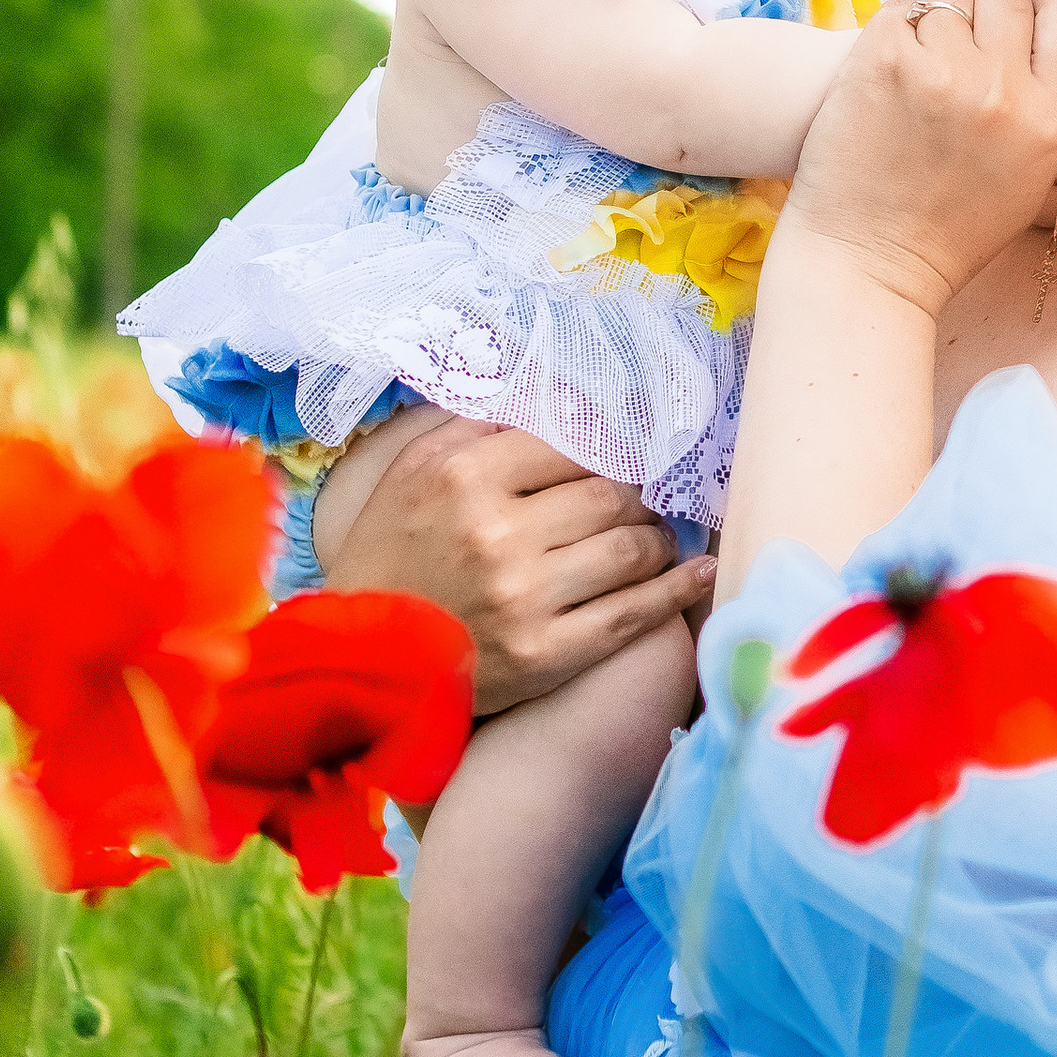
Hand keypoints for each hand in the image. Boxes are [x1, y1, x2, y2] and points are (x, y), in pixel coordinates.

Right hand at [319, 415, 711, 713]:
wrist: (359, 660)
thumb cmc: (391, 554)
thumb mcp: (415, 471)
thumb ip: (481, 427)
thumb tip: (559, 396)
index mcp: (465, 477)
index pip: (572, 444)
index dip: (604, 451)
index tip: (620, 459)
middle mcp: (498, 534)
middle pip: (612, 496)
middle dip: (637, 495)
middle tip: (640, 501)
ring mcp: (526, 598)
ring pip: (632, 549)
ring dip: (656, 539)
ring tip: (654, 537)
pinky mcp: (547, 654)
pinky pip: (634, 614)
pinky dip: (676, 589)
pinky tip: (697, 572)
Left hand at [775, 0, 1056, 314]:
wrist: (870, 259)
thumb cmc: (951, 225)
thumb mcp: (1033, 174)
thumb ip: (1053, 100)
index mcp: (1050, 118)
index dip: (1050, 1)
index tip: (1030, 12)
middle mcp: (1003, 91)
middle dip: (990, 12)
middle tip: (968, 46)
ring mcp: (942, 72)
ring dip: (939, 20)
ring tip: (924, 65)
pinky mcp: (883, 61)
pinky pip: (901, 6)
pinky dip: (897, 28)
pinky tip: (892, 67)